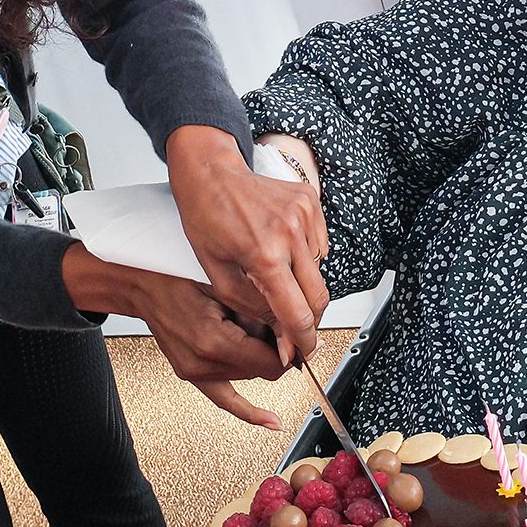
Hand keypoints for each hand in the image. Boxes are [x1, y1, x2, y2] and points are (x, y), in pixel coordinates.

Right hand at [62, 244, 287, 427]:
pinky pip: (226, 400)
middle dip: (274, 349)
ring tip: (242, 324)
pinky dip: (250, 412)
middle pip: (263, 370)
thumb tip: (290, 327)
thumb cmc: (177, 277)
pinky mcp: (191, 375)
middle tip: (270, 321)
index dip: (291, 349)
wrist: (143, 285)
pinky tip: (271, 422)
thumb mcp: (225, 286)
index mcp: (214, 341)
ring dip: (257, 357)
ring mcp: (195, 372)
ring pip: (249, 377)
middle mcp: (203, 363)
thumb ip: (258, 310)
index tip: (300, 335)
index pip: (271, 361)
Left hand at [166, 126, 328, 363]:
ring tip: (275, 274)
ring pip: (320, 273)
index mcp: (265, 254)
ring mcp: (304, 214)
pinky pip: (319, 246)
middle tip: (293, 329)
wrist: (210, 172)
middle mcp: (290, 233)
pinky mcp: (310, 202)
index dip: (303, 341)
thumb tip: (282, 336)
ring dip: (304, 285)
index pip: (297, 313)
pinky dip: (305, 258)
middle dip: (309, 320)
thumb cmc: (206, 218)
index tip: (302, 354)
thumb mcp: (218, 275)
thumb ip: (253, 308)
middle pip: (318, 297)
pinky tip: (281, 249)